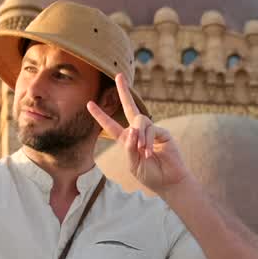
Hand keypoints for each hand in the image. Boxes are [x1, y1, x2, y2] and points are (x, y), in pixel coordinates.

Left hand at [86, 74, 190, 194]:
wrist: (168, 182)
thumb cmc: (150, 176)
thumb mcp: (132, 164)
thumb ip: (128, 147)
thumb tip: (131, 128)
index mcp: (127, 140)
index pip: (111, 125)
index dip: (100, 115)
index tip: (89, 104)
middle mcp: (139, 132)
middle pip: (130, 107)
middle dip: (124, 91)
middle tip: (119, 75)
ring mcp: (151, 131)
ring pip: (140, 121)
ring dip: (139, 136)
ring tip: (142, 151)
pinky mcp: (163, 133)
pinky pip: (151, 129)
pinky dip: (147, 141)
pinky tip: (149, 152)